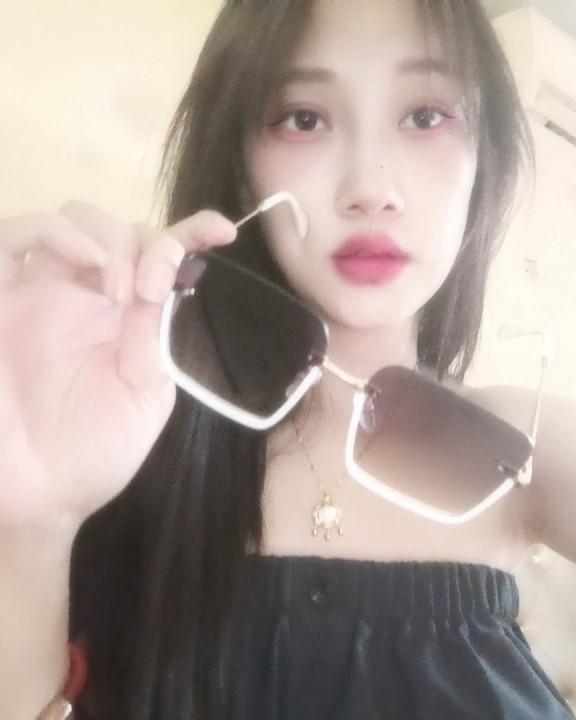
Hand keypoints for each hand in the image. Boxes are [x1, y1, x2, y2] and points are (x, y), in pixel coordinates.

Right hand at [0, 202, 236, 529]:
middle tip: (146, 292)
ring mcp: (40, 293)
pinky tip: (84, 260)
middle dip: (143, 244)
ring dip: (106, 236)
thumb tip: (173, 276)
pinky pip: (9, 239)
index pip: (163, 256)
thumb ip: (156, 335)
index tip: (222, 232)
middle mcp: (89, 297)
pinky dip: (52, 231)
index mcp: (131, 319)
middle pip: (120, 228)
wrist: (40, 493)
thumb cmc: (97, 451)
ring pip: (71, 219)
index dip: (193, 232)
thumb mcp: (146, 394)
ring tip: (118, 287)